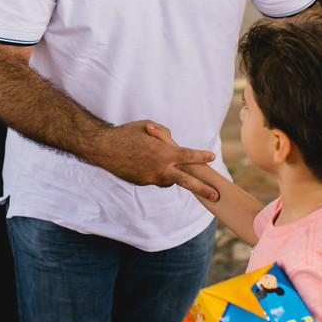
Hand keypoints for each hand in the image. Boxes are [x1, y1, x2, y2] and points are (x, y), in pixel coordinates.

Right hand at [102, 121, 218, 201]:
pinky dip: (155, 172)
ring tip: (162, 165)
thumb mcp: (149, 126)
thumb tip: (172, 142)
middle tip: (216, 195)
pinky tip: (144, 163)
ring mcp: (151, 178)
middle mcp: (160, 169)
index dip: (201, 156)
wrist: (105, 148)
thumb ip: (165, 135)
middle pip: (186, 181)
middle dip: (202, 189)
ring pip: (168, 180)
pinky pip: (154, 178)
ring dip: (171, 174)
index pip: (188, 156)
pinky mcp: (142, 183)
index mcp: (165, 153)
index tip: (212, 157)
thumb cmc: (127, 133)